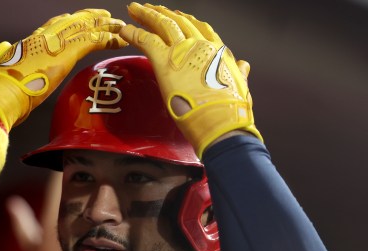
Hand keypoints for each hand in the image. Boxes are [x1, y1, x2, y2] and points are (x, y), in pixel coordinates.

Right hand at [0, 9, 127, 130]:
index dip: (73, 21)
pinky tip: (116, 40)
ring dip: (105, 28)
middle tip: (109, 19)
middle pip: (74, 21)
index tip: (84, 20)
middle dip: (93, 19)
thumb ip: (16, 70)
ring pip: (86, 28)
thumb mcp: (7, 76)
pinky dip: (106, 39)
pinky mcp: (64, 53)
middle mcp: (43, 36)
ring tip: (120, 28)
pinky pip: (90, 41)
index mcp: (31, 41)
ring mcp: (54, 43)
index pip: (56, 24)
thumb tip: (12, 74)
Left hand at [120, 3, 261, 155]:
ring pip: (161, 25)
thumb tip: (243, 66)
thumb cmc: (231, 112)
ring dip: (146, 16)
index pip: (200, 29)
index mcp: (217, 51)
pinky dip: (133, 33)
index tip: (179, 16)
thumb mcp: (240, 87)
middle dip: (162, 13)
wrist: (221, 122)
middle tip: (149, 8)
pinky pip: (146, 40)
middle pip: (178, 22)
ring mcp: (182, 51)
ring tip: (134, 10)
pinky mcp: (165, 61)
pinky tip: (124, 30)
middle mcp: (200, 46)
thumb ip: (238, 74)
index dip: (187, 21)